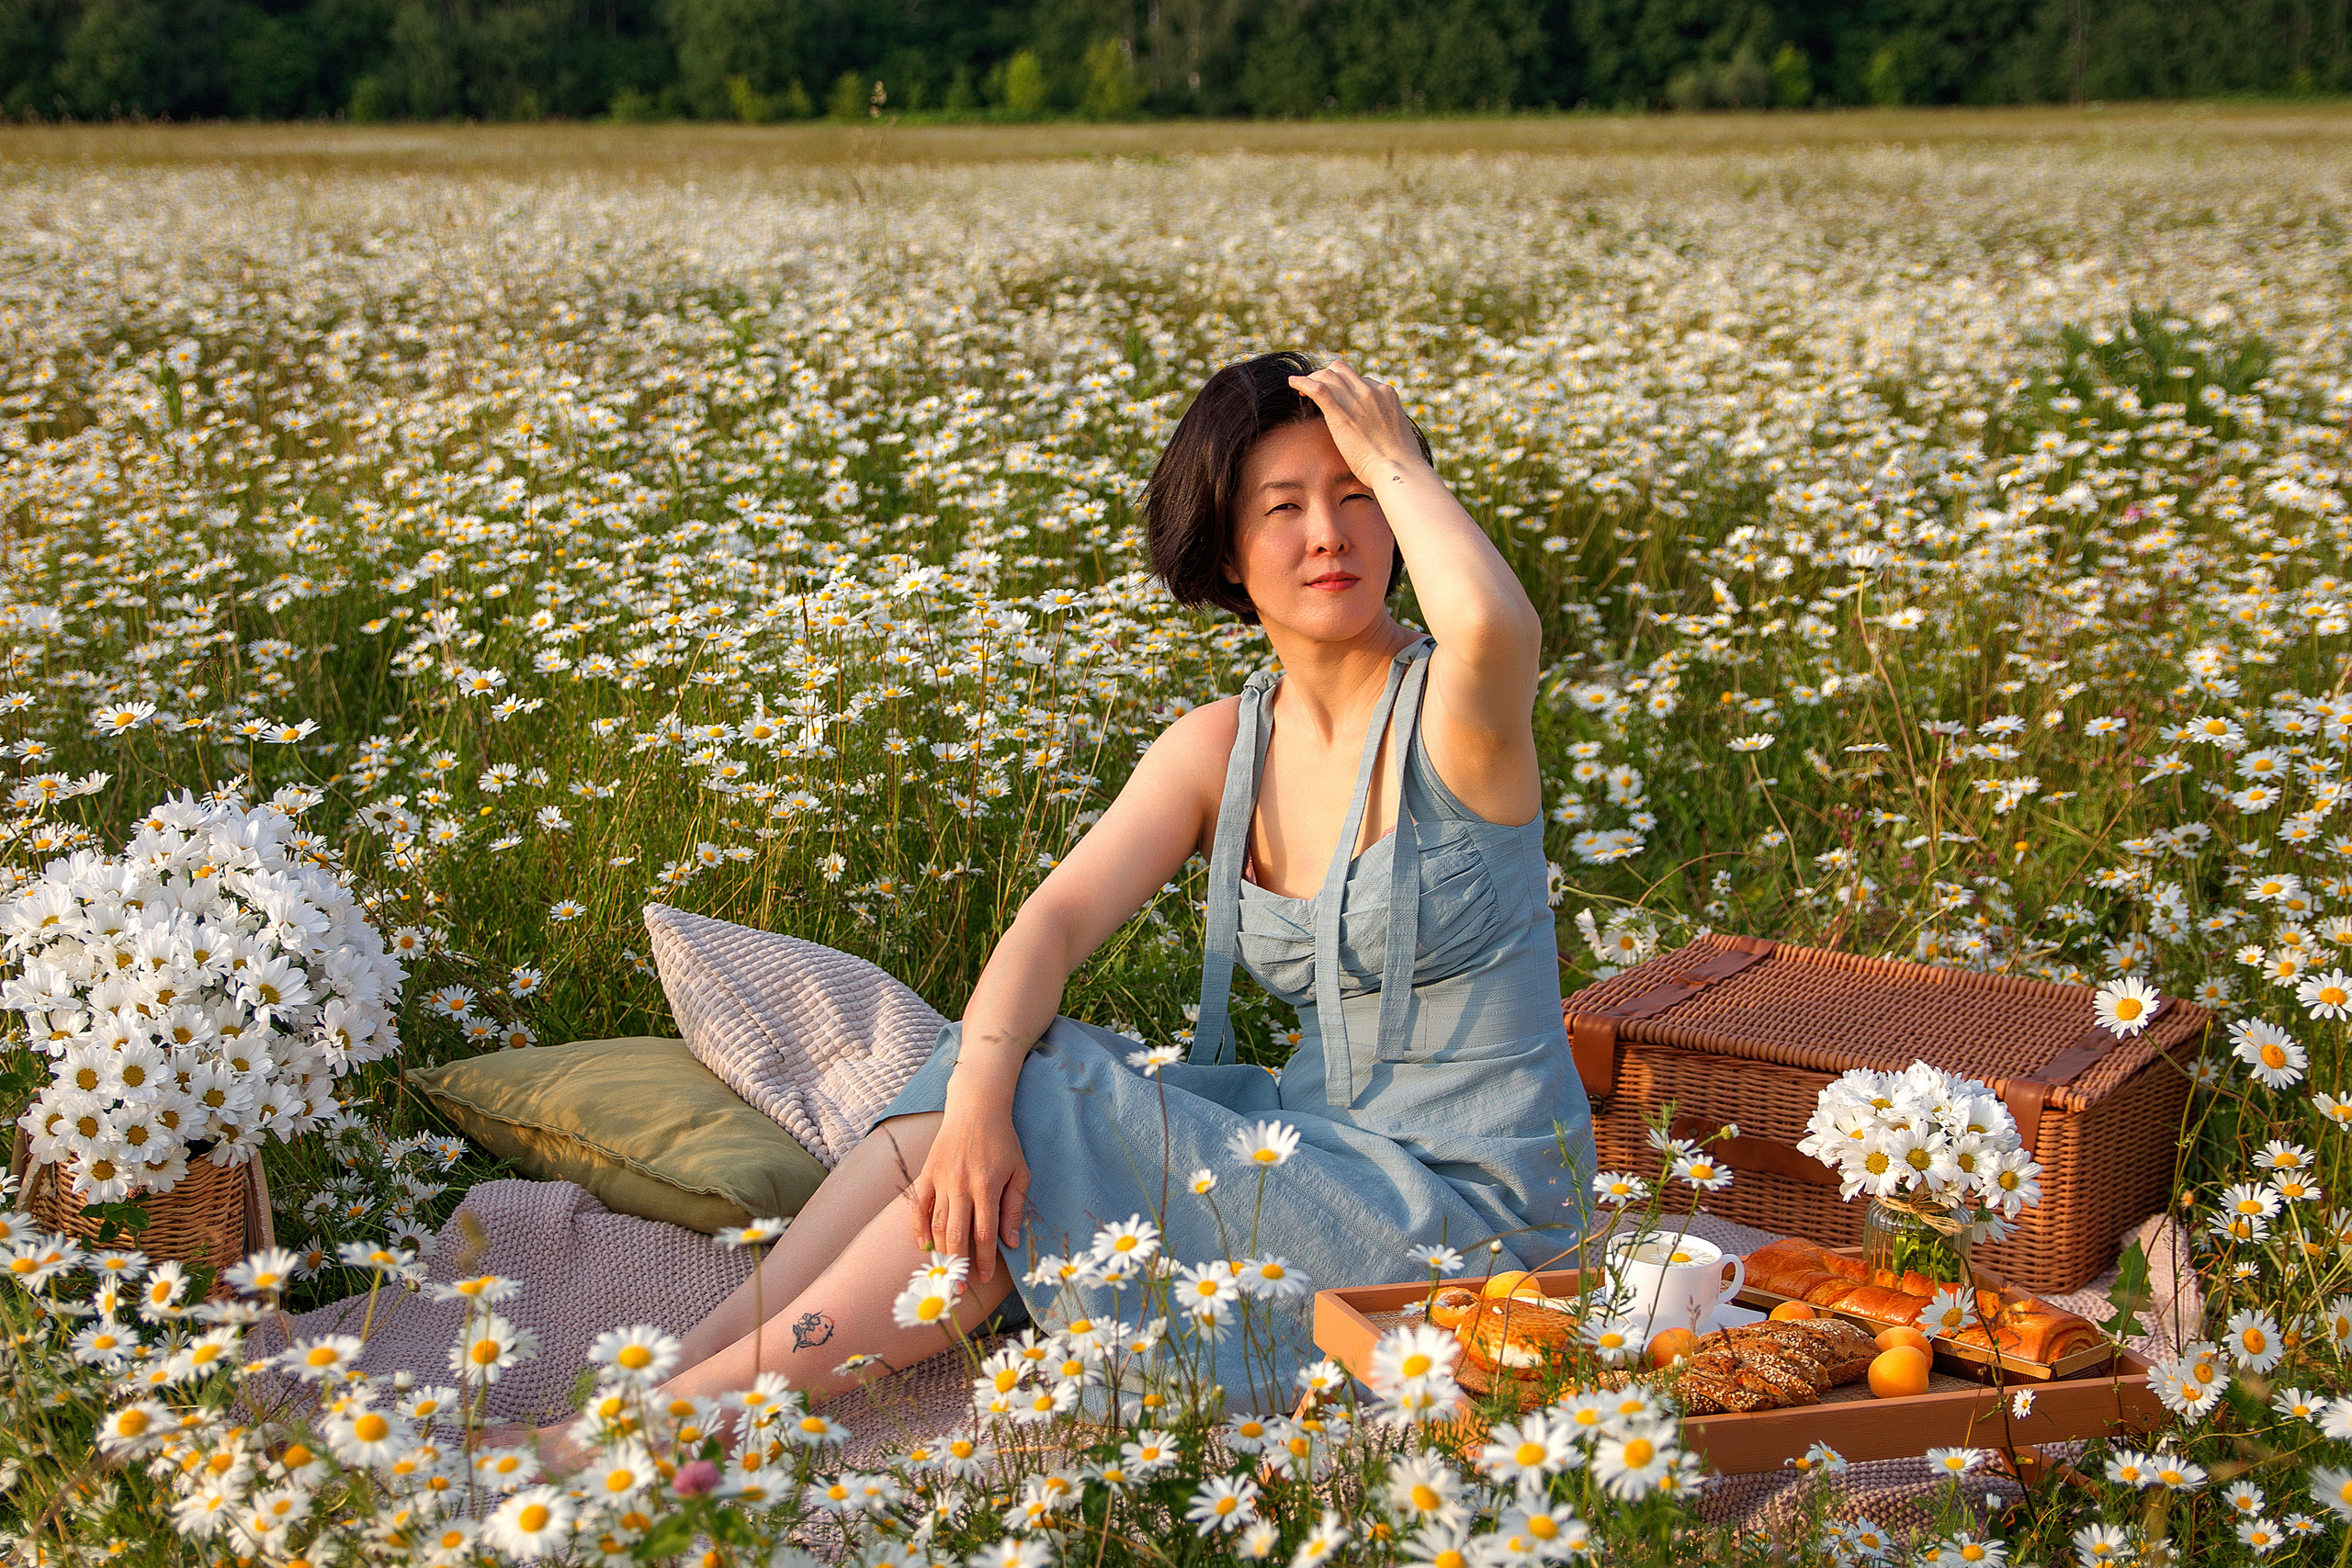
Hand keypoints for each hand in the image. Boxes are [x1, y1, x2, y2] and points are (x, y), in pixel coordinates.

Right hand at [907, 1100, 1028, 1284]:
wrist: (976, 1108)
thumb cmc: (1003, 1142)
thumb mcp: (1019, 1171)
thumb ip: (1014, 1207)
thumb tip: (1010, 1242)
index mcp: (988, 1186)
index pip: (985, 1233)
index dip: (985, 1260)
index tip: (985, 1279)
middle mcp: (962, 1185)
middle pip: (957, 1235)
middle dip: (959, 1266)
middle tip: (960, 1289)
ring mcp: (941, 1179)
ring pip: (937, 1225)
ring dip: (941, 1252)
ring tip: (946, 1272)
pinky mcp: (926, 1173)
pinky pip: (918, 1207)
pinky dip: (918, 1228)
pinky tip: (923, 1245)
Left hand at [1287, 359, 1427, 485]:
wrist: (1397, 469)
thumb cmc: (1399, 462)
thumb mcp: (1397, 435)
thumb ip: (1386, 426)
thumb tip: (1380, 435)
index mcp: (1386, 394)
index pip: (1360, 380)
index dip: (1345, 387)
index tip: (1337, 397)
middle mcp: (1370, 391)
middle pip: (1342, 370)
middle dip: (1326, 375)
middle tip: (1316, 389)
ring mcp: (1356, 400)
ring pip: (1328, 375)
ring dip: (1313, 378)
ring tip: (1302, 388)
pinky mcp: (1340, 413)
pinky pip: (1317, 389)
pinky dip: (1302, 382)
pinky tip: (1293, 382)